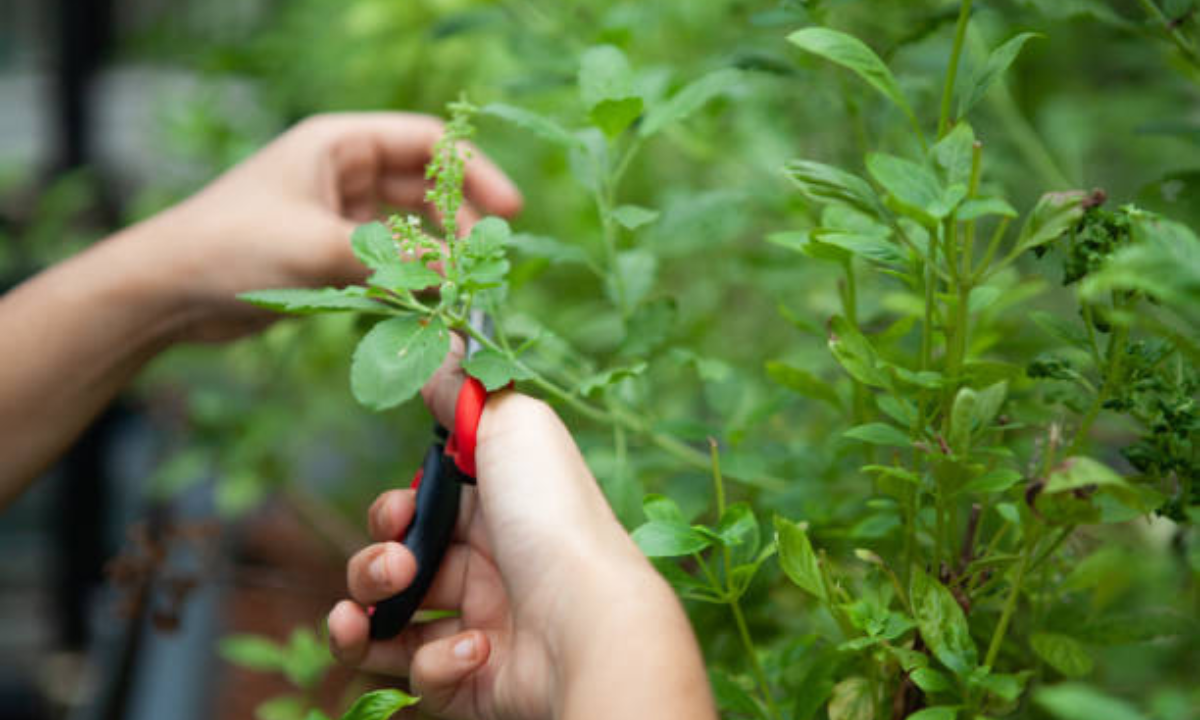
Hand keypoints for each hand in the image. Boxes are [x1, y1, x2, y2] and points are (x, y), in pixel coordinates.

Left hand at [121, 112, 520, 341]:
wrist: (167, 292)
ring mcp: (337, 213)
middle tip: (485, 264)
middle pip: (424, 186)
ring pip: (409, 227)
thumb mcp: (320, 249)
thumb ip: (394, 263)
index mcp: (339, 144)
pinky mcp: (330, 252)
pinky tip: (428, 304)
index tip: (509, 211)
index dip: (473, 172)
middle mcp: (342, 172)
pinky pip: (388, 259)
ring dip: (437, 255)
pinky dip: (410, 278)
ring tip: (461, 290)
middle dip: (459, 222)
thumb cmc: (233, 249)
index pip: (425, 143)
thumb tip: (458, 281)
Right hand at [327, 346, 715, 719]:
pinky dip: (432, 665)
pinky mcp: (476, 683)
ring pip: (388, 626)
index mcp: (496, 512)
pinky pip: (422, 677)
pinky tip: (473, 649)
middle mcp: (488, 569)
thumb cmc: (554, 518)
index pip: (420, 511)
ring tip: (371, 618)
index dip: (394, 509)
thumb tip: (443, 343)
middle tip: (401, 564)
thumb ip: (467, 391)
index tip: (403, 506)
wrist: (588, 620)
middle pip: (395, 566)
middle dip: (374, 561)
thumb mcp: (512, 425)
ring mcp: (483, 627)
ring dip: (364, 616)